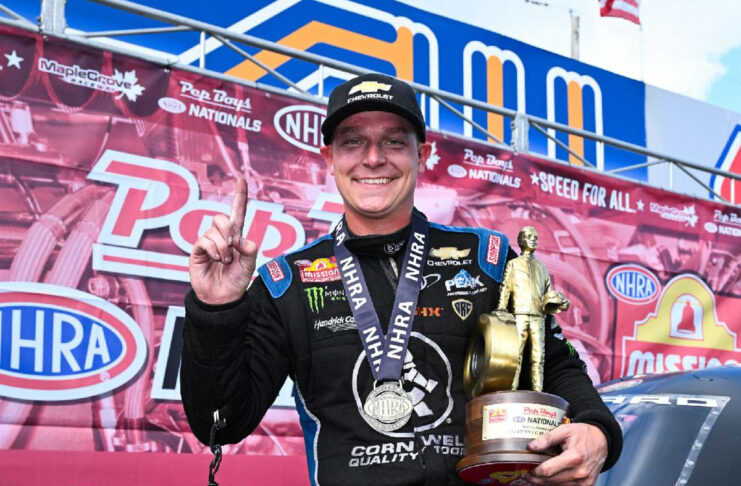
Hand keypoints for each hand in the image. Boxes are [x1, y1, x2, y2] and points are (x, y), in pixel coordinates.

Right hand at [189, 178, 257, 304]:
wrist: (223, 297)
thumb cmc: (237, 281)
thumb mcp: (250, 265)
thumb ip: (250, 249)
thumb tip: (238, 238)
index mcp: (235, 236)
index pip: (237, 212)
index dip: (239, 196)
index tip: (241, 179)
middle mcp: (220, 236)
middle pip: (221, 217)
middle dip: (228, 230)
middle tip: (233, 246)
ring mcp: (207, 243)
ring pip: (213, 230)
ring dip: (222, 246)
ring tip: (225, 261)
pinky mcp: (197, 251)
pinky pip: (203, 240)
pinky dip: (213, 250)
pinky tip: (216, 260)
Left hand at [524, 423, 606, 485]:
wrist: (602, 440)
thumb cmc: (583, 434)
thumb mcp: (564, 430)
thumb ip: (547, 438)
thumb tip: (532, 447)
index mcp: (574, 457)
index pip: (548, 471)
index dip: (534, 472)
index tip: (526, 470)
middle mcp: (581, 471)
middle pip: (551, 481)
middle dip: (537, 479)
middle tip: (527, 475)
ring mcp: (585, 480)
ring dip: (545, 483)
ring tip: (536, 477)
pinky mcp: (587, 485)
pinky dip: (556, 484)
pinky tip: (549, 479)